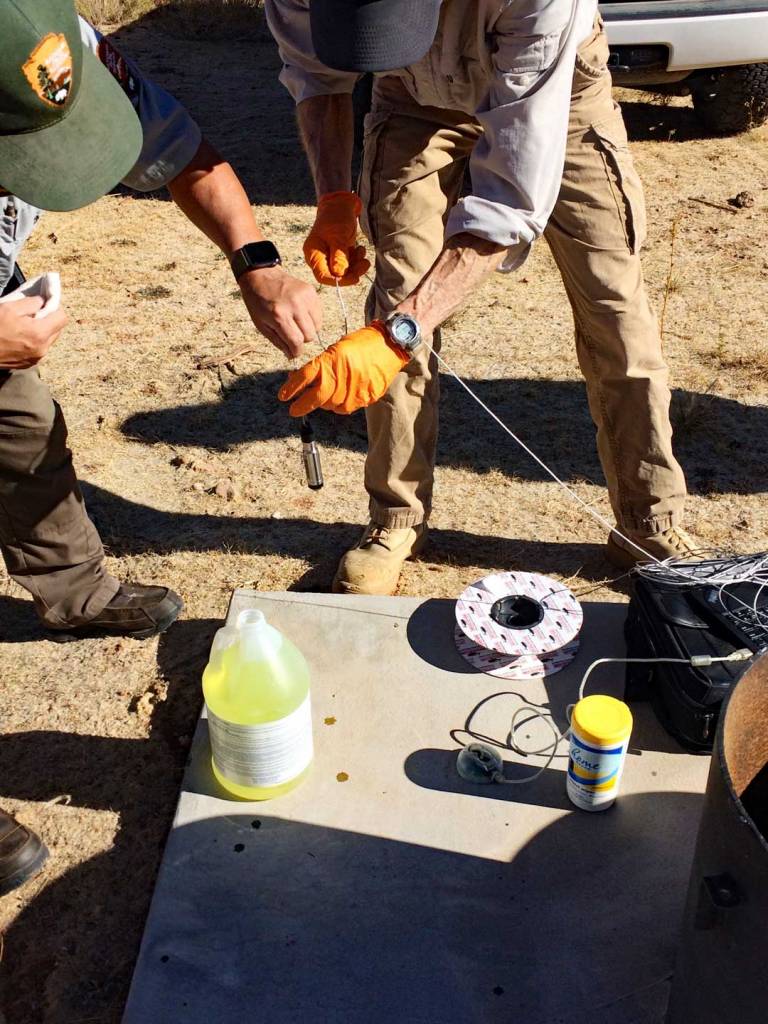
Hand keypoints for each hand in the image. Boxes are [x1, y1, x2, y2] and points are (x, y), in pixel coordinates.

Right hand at [0, 296, 67, 369]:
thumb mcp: (9, 308)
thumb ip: (31, 303)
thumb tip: (42, 301)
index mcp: (39, 333)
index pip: (62, 318)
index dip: (54, 307)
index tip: (44, 303)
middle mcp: (42, 348)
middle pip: (57, 330)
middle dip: (49, 319)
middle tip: (34, 313)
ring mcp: (36, 358)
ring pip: (48, 340)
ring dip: (42, 331)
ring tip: (25, 325)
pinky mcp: (29, 364)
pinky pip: (39, 349)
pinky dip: (34, 341)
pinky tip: (20, 336)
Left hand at [238, 267, 321, 358]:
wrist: (261, 275)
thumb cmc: (257, 301)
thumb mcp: (261, 325)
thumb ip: (278, 341)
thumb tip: (292, 355)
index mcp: (279, 316)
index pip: (296, 342)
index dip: (296, 352)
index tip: (294, 353)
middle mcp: (294, 305)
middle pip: (309, 336)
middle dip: (301, 340)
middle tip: (292, 334)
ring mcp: (305, 297)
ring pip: (317, 326)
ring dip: (308, 329)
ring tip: (296, 323)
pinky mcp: (311, 291)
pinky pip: (319, 314)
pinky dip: (312, 318)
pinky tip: (301, 314)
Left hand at [278, 320, 409, 416]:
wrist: (389, 346)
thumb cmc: (362, 344)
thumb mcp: (336, 349)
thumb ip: (321, 366)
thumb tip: (303, 380)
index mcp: (330, 361)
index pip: (304, 377)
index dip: (291, 389)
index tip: (283, 397)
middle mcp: (339, 377)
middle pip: (315, 398)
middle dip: (302, 406)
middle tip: (294, 410)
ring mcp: (352, 390)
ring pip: (330, 406)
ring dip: (323, 403)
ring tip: (323, 397)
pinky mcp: (363, 398)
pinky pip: (345, 407)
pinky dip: (339, 405)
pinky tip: (339, 397)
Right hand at [303, 191, 369, 286]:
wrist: (340, 204)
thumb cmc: (336, 217)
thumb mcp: (338, 235)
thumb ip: (338, 255)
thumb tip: (339, 274)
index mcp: (313, 253)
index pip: (323, 276)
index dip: (339, 280)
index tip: (355, 278)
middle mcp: (319, 257)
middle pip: (334, 275)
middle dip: (351, 272)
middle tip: (364, 264)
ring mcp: (329, 256)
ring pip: (343, 271)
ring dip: (356, 265)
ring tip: (362, 252)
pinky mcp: (338, 254)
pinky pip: (348, 264)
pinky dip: (356, 260)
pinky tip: (360, 249)